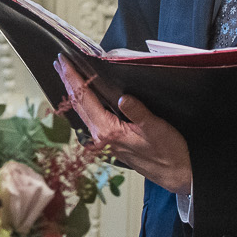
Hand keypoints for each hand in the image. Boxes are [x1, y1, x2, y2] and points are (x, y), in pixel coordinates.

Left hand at [57, 58, 193, 195]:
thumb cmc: (169, 153)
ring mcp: (103, 141)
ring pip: (82, 112)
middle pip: (78, 104)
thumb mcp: (156, 129)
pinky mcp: (109, 142)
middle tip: (59, 63)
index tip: (64, 62)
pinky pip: (90, 118)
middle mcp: (101, 137)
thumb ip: (138, 113)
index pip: (84, 99)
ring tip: (67, 75)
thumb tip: (124, 98)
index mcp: (108, 131)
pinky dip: (84, 104)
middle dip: (68, 82)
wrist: (177, 174)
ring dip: (74, 92)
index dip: (73, 78)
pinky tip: (84, 96)